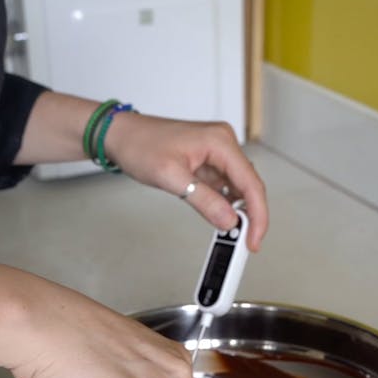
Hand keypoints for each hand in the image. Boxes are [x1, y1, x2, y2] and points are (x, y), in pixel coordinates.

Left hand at [105, 112, 267, 251]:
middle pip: (249, 186)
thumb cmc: (140, 145)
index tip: (254, 238)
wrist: (120, 135)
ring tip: (232, 235)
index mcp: (220, 141)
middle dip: (250, 216)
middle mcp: (223, 144)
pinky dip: (224, 205)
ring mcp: (216, 153)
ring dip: (237, 212)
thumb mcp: (171, 177)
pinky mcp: (207, 162)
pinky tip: (221, 219)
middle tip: (245, 242)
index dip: (257, 214)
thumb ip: (204, 200)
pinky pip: (224, 187)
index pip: (251, 183)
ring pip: (238, 188)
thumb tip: (228, 220)